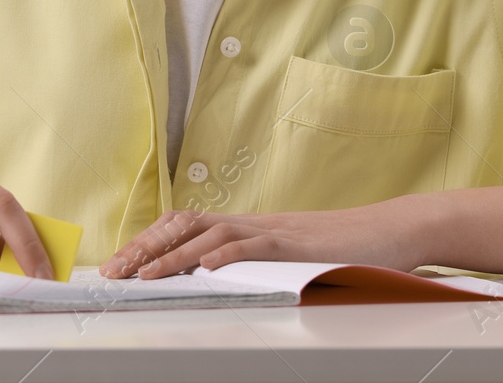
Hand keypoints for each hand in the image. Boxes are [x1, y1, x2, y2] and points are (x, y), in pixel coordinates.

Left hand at [98, 195, 431, 278]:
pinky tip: (204, 268)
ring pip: (209, 236)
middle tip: (114, 272)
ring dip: (172, 256)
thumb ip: (252, 264)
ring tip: (145, 276)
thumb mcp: (285, 256)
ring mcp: (271, 231)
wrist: (387, 230)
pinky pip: (252, 246)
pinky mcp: (293, 244)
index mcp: (245, 226)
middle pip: (184, 225)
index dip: (149, 242)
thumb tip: (214, 280)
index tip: (120, 263)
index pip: (184, 226)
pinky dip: (224, 256)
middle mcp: (251, 222)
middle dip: (145, 248)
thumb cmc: (339, 248)